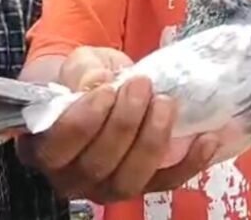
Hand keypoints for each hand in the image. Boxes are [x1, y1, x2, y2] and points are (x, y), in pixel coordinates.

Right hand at [16, 46, 219, 203]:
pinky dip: (190, 164)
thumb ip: (82, 70)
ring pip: (131, 180)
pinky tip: (206, 138)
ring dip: (152, 141)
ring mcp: (108, 186)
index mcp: (44, 147)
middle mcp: (72, 177)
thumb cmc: (84, 77)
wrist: (103, 87)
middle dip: (125, 123)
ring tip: (165, 103)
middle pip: (98, 164)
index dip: (84, 122)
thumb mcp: (78, 63)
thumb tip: (97, 81)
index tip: (107, 91)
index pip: (58, 147)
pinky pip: (166, 183)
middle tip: (142, 85)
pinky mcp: (143, 184)